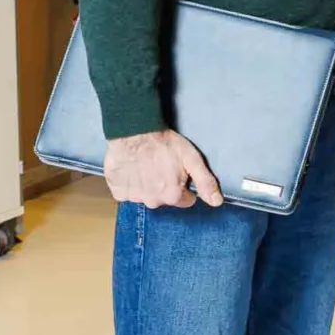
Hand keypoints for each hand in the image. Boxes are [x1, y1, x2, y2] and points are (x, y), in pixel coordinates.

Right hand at [103, 130, 220, 208]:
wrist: (135, 132)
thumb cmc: (166, 144)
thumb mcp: (192, 159)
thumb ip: (205, 182)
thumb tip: (217, 202)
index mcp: (172, 196)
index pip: (184, 200)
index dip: (184, 186)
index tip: (179, 173)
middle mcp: (153, 201)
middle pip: (164, 198)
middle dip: (165, 186)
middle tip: (162, 167)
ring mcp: (133, 197)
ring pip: (145, 196)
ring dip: (147, 185)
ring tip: (147, 166)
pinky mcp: (117, 191)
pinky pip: (127, 193)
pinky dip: (130, 184)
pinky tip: (134, 170)